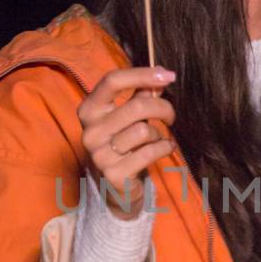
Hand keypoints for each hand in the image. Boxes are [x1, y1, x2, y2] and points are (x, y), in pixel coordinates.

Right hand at [77, 65, 175, 219]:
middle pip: (136, 107)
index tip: (168, 75)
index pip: (112, 81)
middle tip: (171, 115)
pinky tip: (166, 148)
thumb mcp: (128, 117)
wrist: (115, 187)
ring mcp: (99, 154)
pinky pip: (149, 152)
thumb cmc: (124, 143)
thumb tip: (160, 76)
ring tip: (157, 139)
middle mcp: (90, 131)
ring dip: (159, 134)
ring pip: (144, 131)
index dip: (142, 74)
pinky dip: (164, 148)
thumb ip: (140, 95)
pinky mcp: (114, 174)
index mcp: (89, 110)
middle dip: (162, 108)